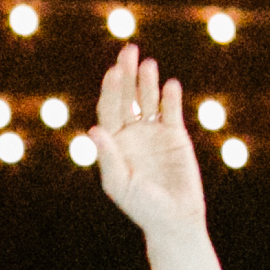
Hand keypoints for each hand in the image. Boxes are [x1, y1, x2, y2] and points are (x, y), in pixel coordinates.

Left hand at [90, 46, 206, 238]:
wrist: (175, 219)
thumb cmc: (143, 206)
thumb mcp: (120, 183)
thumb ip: (108, 158)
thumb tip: (93, 130)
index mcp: (113, 143)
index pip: (109, 109)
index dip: (111, 89)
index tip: (114, 71)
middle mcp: (130, 134)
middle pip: (126, 97)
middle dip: (127, 74)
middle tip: (129, 50)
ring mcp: (153, 133)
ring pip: (148, 100)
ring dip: (148, 81)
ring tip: (149, 64)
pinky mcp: (175, 136)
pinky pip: (171, 111)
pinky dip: (170, 97)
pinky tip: (170, 85)